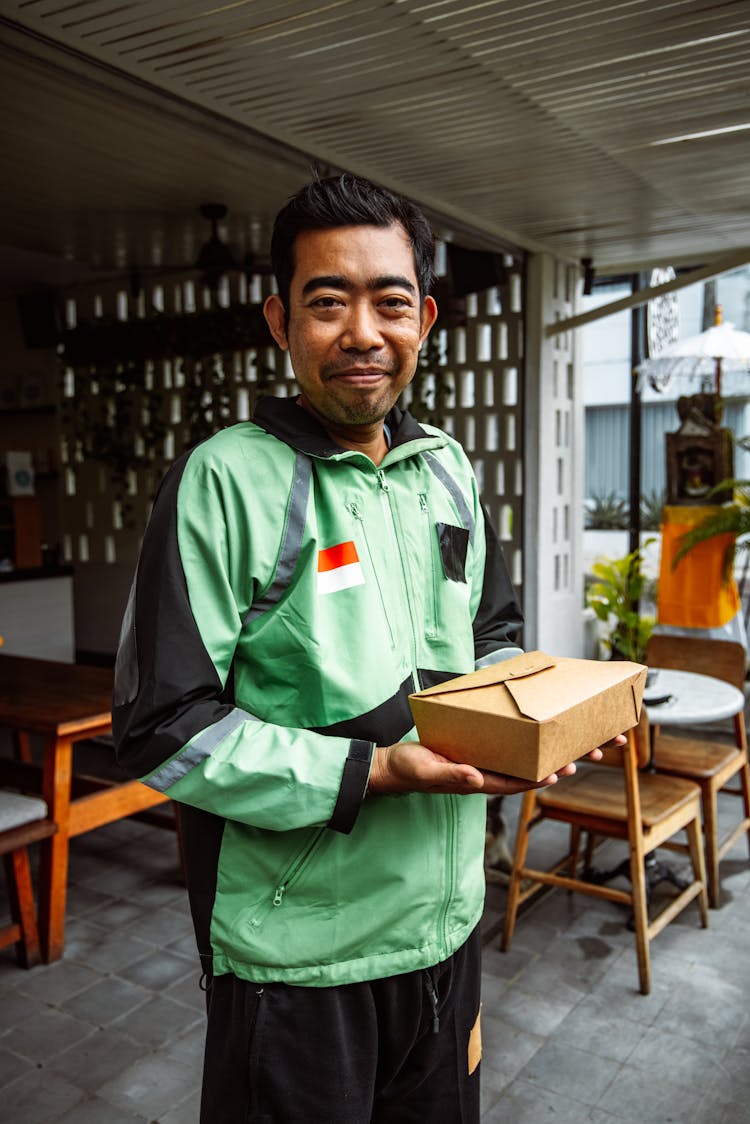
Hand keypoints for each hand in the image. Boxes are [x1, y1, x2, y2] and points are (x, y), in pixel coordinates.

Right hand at [367, 738, 616, 797]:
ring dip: (551, 754)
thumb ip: (452, 774)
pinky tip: (544, 734)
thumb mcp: (428, 770)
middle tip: (588, 754)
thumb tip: (477, 777)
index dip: (539, 777)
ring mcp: (485, 763)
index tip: (561, 772)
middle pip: (529, 771)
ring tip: (580, 746)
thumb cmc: (410, 769)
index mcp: (478, 780)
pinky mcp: (480, 751)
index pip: (515, 781)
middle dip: (558, 764)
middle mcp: (487, 773)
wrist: (396, 766)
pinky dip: (530, 743)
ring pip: (525, 760)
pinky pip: (511, 749)